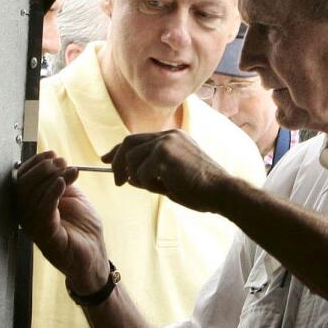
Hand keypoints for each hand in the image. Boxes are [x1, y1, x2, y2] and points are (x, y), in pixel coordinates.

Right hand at [13, 151, 110, 292]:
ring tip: (69, 171)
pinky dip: (52, 193)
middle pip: (22, 185)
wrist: (94, 255)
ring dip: (51, 178)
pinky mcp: (45, 235)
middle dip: (42, 169)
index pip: (22, 179)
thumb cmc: (83, 230)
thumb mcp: (72, 198)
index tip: (52, 154)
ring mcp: (34, 227)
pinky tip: (63, 182)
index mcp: (31, 206)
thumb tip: (56, 162)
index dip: (34, 164)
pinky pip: (43, 210)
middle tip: (61, 162)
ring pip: (32, 196)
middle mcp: (27, 216)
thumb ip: (60, 182)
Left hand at [101, 130, 229, 212]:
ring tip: (157, 187)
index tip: (105, 159)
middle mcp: (168, 135)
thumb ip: (150, 173)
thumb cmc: (201, 190)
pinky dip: (149, 184)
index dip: (118, 150)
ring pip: (132, 160)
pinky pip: (141, 172)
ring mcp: (166, 142)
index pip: (136, 139)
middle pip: (128, 143)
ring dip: (138, 179)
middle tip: (117, 182)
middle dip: (116, 163)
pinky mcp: (164, 154)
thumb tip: (127, 177)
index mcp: (171, 137)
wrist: (222, 192)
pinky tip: (168, 187)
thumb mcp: (171, 178)